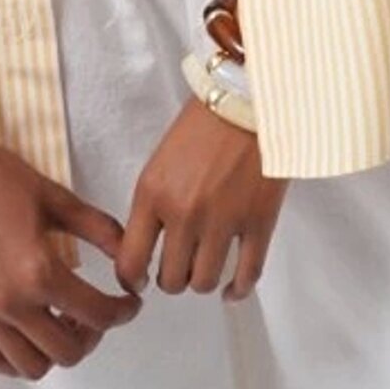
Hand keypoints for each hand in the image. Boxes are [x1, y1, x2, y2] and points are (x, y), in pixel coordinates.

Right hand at [0, 118, 145, 379]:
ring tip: (61, 321)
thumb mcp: (57, 198)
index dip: (123, 311)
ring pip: (30, 366)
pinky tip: (26, 332)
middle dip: (93, 334)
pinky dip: (15, 358)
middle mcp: (9, 303)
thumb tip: (130, 257)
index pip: (97, 314)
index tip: (130, 302)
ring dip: (55, 351)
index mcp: (38, 271)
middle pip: (67, 351)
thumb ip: (100, 230)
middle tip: (96, 310)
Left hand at [115, 95, 289, 302]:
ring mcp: (223, 222)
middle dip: (172, 278)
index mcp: (152, 194)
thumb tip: (149, 245)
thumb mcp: (160, 161)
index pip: (130, 261)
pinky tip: (232, 288)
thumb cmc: (202, 123)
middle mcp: (184, 215)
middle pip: (171, 280)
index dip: (132, 280)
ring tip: (205, 267)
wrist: (248, 98)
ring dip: (202, 281)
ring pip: (204, 283)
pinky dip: (238, 289)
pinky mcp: (259, 224)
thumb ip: (153, 203)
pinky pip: (246, 276)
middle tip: (178, 267)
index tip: (139, 281)